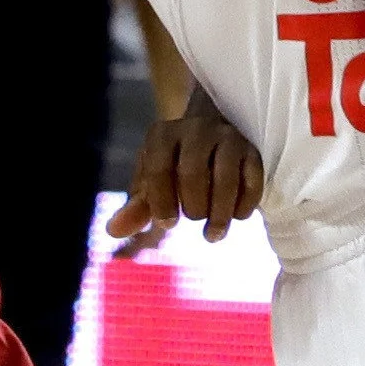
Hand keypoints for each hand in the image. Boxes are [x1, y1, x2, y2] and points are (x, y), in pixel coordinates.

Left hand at [105, 93, 264, 254]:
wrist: (211, 133)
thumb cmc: (174, 166)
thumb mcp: (152, 184)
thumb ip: (136, 208)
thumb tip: (112, 230)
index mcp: (163, 135)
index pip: (159, 169)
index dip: (162, 202)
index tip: (167, 224)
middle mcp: (195, 130)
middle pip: (192, 173)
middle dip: (193, 207)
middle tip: (194, 219)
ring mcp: (227, 138)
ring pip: (226, 178)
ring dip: (220, 214)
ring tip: (214, 235)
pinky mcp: (253, 151)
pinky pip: (253, 181)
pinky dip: (245, 206)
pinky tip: (237, 217)